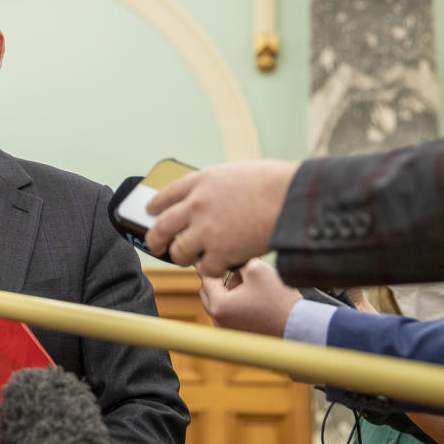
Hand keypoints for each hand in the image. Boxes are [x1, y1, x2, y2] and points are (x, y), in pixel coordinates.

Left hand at [144, 160, 298, 275]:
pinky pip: (205, 268)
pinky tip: (219, 266)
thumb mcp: (236, 174)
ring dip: (184, 257)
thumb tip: (210, 200)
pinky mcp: (220, 252)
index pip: (166, 195)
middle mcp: (196, 205)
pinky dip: (212, 269)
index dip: (155, 205)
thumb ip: (217, 188)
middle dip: (155, 240)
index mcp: (201, 182)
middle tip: (156, 246)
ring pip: (179, 252)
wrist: (293, 197)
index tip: (150, 211)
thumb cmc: (275, 184)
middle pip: (161, 227)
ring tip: (192, 259)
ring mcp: (205, 230)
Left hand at [197, 258, 300, 336]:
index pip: (206, 278)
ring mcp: (226, 330)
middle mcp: (218, 321)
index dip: (210, 264)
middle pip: (208, 292)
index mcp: (218, 305)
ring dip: (228, 290)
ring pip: (219, 302)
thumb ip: (235, 260)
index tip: (210, 254)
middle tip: (236, 269)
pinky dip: (235, 303)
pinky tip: (252, 297)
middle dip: (220, 278)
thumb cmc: (279, 299)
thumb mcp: (256, 268)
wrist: (298, 326)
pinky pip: (228, 313)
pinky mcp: (237, 334)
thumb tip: (224, 257)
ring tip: (249, 284)